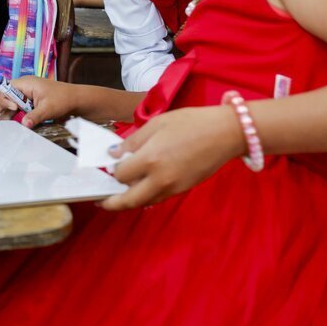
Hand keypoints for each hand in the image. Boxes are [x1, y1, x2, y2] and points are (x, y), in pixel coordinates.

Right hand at [0, 76, 81, 127]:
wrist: (75, 100)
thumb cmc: (64, 98)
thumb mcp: (49, 107)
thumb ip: (35, 115)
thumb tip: (24, 124)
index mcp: (25, 84)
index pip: (6, 90)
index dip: (6, 100)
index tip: (14, 108)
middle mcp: (22, 89)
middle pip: (2, 100)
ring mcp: (24, 97)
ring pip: (6, 108)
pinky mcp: (27, 105)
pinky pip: (14, 112)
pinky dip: (8, 120)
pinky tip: (0, 128)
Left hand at [101, 106, 243, 210]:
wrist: (226, 133)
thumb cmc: (192, 122)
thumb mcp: (157, 123)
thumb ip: (133, 141)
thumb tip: (114, 154)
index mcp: (150, 159)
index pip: (120, 175)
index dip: (112, 170)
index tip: (108, 164)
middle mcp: (159, 179)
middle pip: (128, 200)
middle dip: (111, 203)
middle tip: (100, 200)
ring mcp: (173, 188)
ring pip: (144, 202)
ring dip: (129, 201)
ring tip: (118, 194)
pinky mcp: (183, 190)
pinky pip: (158, 198)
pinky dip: (146, 196)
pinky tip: (141, 187)